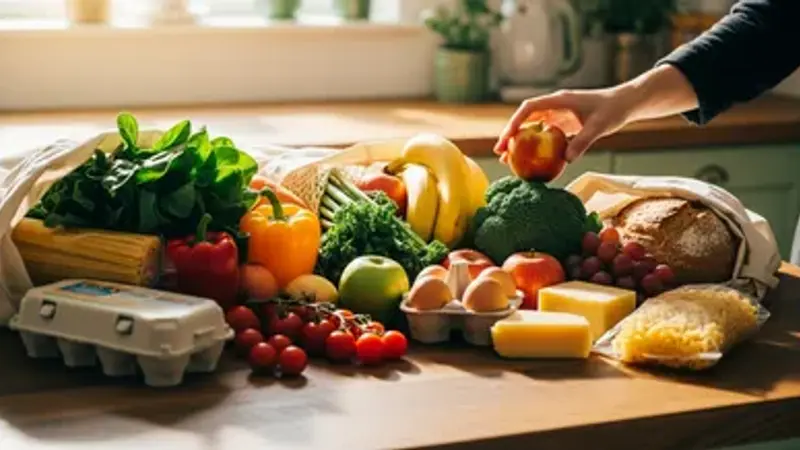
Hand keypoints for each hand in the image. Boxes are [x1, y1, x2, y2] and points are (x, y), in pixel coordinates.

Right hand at [493, 86, 636, 161]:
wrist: (625, 103)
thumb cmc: (613, 110)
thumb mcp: (599, 127)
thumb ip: (582, 142)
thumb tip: (565, 161)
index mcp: (559, 100)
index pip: (529, 108)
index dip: (514, 122)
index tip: (506, 138)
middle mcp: (555, 105)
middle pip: (525, 118)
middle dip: (510, 134)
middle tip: (499, 153)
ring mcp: (558, 114)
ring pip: (532, 127)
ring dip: (519, 141)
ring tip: (507, 160)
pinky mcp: (563, 123)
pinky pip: (544, 134)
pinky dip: (534, 146)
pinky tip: (530, 161)